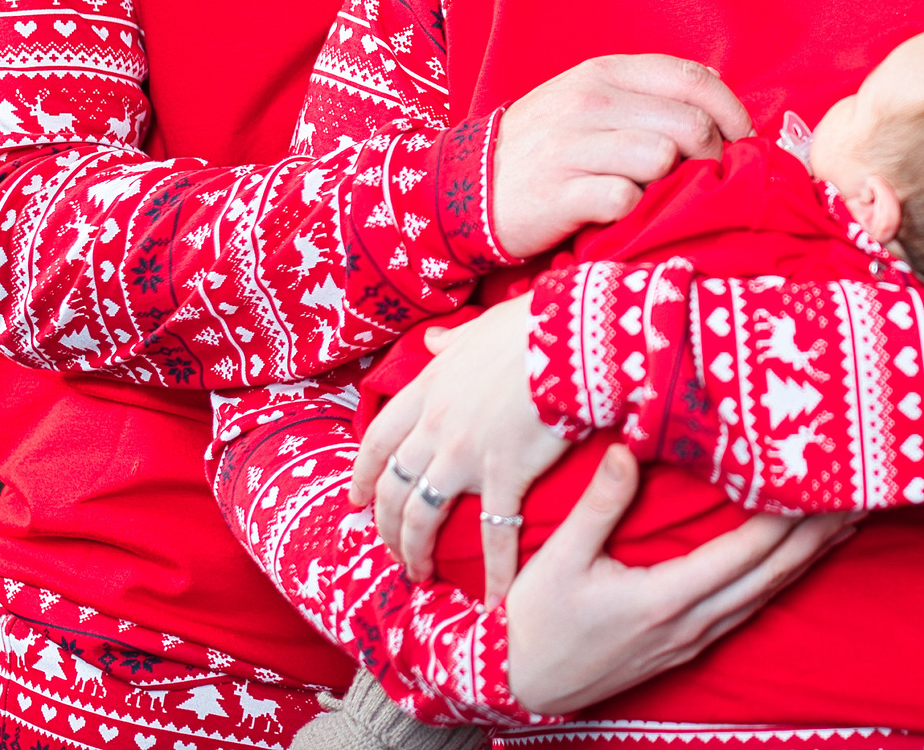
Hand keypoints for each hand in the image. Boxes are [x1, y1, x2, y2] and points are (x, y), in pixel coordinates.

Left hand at [351, 298, 565, 596]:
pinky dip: (495, 569)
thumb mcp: (480, 329)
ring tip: (419, 576)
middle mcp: (434, 428)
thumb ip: (453, 343)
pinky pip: (492, 533)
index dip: (362, 475)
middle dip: (385, 526)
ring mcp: (464, 455)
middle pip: (392, 489)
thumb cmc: (532, 326)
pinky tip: (497, 597)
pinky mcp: (503, 475)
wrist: (568, 336)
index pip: (377, 441)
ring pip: (421, 516)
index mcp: (426, 390)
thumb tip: (434, 340)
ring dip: (415, 551)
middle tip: (390, 552)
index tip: (355, 500)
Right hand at [492, 55, 752, 258]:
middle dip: (712, 158)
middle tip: (704, 181)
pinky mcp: (559, 193)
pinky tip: (620, 213)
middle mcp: (590, 102)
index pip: (694, 80)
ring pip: (662, 158)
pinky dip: (632, 212)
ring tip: (656, 195)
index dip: (732, 113)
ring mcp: (571, 146)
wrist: (469, 185)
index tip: (742, 141)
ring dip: (670, 185)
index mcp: (606, 72)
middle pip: (689, 124)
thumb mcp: (592, 101)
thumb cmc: (547, 145)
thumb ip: (649, 97)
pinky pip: (624, 199)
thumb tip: (720, 109)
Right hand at [504, 446, 856, 713]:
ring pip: (767, 593)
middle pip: (773, 574)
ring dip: (808, 558)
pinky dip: (780, 579)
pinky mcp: (688, 645)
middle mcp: (692, 622)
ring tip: (844, 523)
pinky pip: (749, 607)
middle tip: (860, 498)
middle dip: (819, 536)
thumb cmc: (536, 619)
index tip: (819, 481)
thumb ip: (599, 504)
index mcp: (666, 598)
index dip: (789, 517)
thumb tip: (626, 449)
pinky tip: (795, 562)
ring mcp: (694, 638)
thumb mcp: (559, 558)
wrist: (518, 686)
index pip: (746, 551)